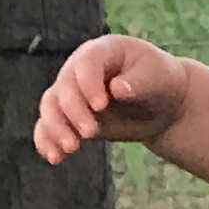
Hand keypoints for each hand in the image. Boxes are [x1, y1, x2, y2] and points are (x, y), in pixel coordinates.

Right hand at [33, 33, 191, 162]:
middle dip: (74, 111)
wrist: (161, 104)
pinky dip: (47, 141)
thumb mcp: (157, 78)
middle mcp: (80, 69)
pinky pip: (48, 126)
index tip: (101, 106)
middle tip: (92, 133)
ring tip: (70, 148)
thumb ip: (139, 83)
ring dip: (56, 127)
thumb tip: (118, 89)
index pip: (86, 62)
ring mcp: (72, 93)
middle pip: (65, 87)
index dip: (88, 84)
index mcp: (103, 51)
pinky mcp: (69, 116)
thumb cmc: (160, 82)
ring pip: (51, 106)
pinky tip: (53, 157)